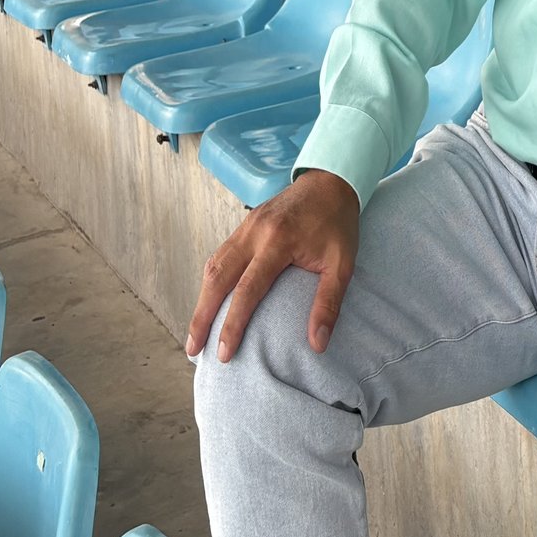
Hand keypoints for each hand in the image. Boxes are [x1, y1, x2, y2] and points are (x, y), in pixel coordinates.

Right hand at [186, 167, 360, 360]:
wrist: (330, 182)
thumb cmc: (338, 224)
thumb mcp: (342, 264)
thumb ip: (328, 303)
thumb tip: (317, 344)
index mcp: (278, 241)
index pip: (247, 290)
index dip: (232, 325)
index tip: (224, 353)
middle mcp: (254, 233)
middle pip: (217, 279)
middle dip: (202, 317)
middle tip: (194, 350)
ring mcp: (246, 226)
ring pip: (213, 266)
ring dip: (202, 300)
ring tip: (197, 332)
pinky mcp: (244, 224)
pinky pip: (220, 255)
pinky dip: (211, 281)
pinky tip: (210, 300)